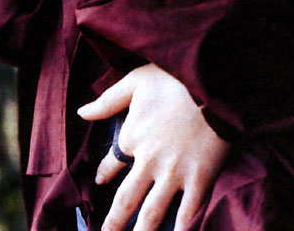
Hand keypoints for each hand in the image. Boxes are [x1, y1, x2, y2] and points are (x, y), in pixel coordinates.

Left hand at [77, 64, 229, 230]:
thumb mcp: (136, 80)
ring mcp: (174, 173)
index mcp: (132, 136)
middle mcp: (148, 161)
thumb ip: (108, 99)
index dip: (103, 174)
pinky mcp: (200, 178)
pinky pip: (189, 211)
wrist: (212, 81)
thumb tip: (81, 111)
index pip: (111, 164)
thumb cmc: (174, 77)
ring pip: (152, 214)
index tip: (100, 181)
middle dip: (113, 223)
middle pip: (126, 201)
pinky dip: (182, 228)